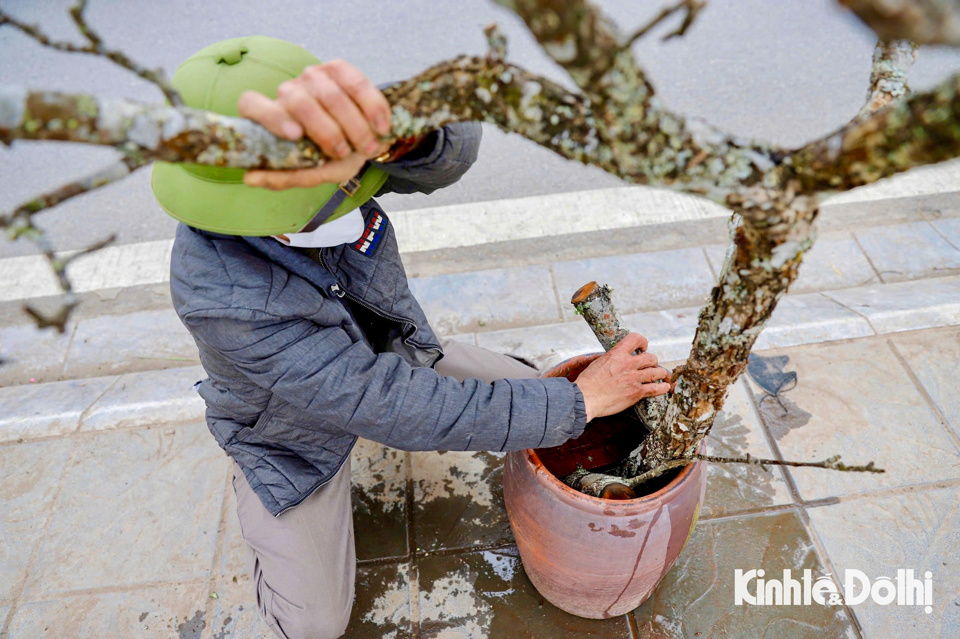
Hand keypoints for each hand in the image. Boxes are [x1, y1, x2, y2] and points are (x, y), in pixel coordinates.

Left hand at [237, 59, 391, 189]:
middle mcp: (288, 92)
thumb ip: (287, 176)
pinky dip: (372, 107)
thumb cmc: (332, 157)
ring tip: (368, 147)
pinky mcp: (339, 68)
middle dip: (326, 131)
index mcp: (270, 115)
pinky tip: (381, 126)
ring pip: (330, 95)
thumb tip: (251, 178)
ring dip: (354, 126)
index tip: (295, 136)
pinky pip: (356, 83)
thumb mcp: (314, 172)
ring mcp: (313, 77)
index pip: (252, 104)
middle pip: (298, 101)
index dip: (271, 117)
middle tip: (344, 152)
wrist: (365, 140)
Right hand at [573, 333, 671, 421]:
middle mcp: (628, 364)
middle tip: (651, 365)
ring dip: (660, 373)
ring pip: (657, 372)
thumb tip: (618, 357)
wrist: (585, 398)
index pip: (636, 338)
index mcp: (617, 354)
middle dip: (653, 361)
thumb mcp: (599, 362)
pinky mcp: (636, 392)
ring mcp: (634, 378)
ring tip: (661, 375)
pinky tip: (665, 387)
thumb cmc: (588, 382)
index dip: (643, 342)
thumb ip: (612, 358)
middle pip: (651, 357)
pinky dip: (663, 388)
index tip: (643, 348)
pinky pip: (656, 388)